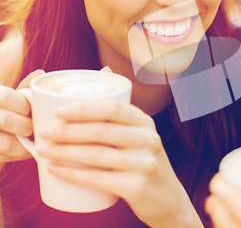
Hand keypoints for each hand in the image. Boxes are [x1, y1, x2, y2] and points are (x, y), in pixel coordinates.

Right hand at [0, 69, 44, 165]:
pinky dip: (19, 155)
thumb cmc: (2, 111)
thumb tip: (41, 73)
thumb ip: (21, 88)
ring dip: (25, 144)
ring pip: (6, 144)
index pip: (4, 97)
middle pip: (5, 120)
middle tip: (35, 126)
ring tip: (34, 139)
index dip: (22, 105)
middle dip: (26, 125)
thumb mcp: (5, 97)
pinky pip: (4, 157)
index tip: (30, 110)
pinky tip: (27, 150)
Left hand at [37, 67, 195, 227]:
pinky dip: (72, 174)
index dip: (83, 108)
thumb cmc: (144, 163)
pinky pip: (97, 178)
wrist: (168, 199)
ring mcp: (144, 163)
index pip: (114, 108)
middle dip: (66, 131)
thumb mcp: (141, 135)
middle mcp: (148, 139)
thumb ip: (123, 112)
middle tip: (43, 133)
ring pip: (96, 154)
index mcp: (146, 123)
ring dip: (63, 152)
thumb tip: (105, 69)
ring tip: (43, 151)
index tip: (58, 111)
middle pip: (101, 131)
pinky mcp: (137, 186)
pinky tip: (55, 170)